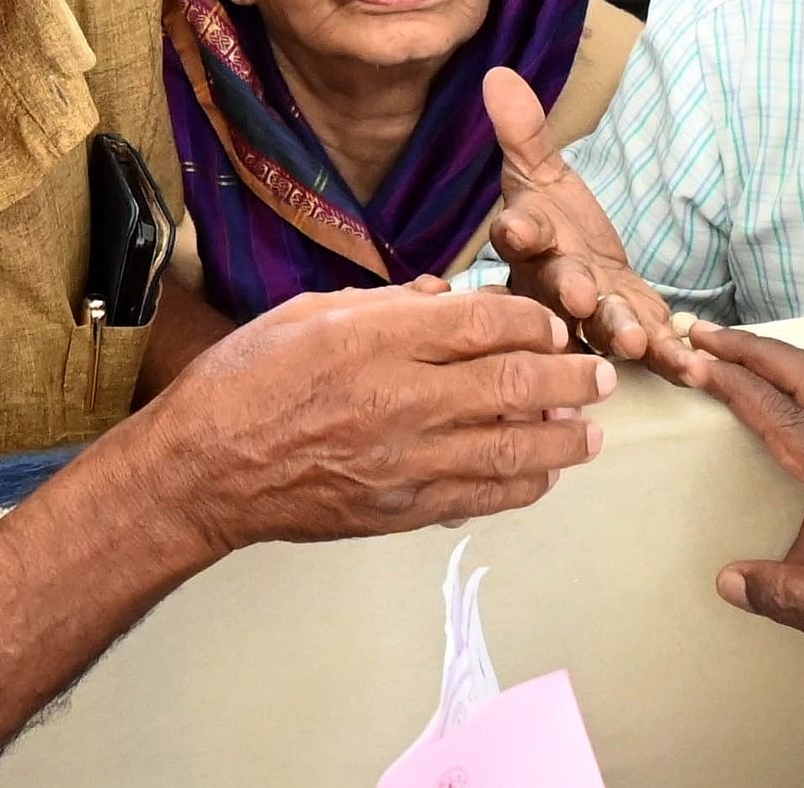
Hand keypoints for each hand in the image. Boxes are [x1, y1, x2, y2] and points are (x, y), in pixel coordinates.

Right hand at [148, 280, 615, 555]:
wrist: (201, 470)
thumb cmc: (244, 382)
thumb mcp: (308, 311)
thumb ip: (385, 303)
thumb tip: (445, 296)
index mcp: (376, 338)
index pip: (481, 322)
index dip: (531, 321)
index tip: (552, 323)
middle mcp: (399, 398)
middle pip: (511, 382)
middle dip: (569, 376)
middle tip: (602, 373)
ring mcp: (402, 459)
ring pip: (508, 446)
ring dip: (562, 438)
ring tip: (593, 430)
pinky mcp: (397, 507)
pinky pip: (477, 497)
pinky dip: (520, 487)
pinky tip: (544, 474)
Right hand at [484, 68, 699, 382]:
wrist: (587, 273)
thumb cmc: (557, 224)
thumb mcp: (540, 173)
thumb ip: (525, 132)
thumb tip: (498, 76)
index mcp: (530, 243)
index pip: (518, 234)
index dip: (521, 232)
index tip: (524, 229)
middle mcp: (553, 287)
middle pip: (558, 289)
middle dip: (571, 292)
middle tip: (584, 295)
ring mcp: (592, 318)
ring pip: (601, 327)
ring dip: (619, 332)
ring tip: (637, 341)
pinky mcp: (633, 334)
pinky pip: (650, 349)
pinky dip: (671, 358)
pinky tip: (693, 368)